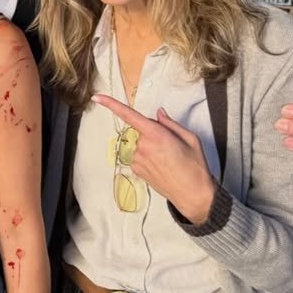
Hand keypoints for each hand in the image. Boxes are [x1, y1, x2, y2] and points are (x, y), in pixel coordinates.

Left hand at [92, 95, 216, 223]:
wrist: (192, 194)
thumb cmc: (194, 167)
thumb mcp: (190, 139)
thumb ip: (171, 124)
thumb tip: (159, 113)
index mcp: (156, 135)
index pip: (129, 115)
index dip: (111, 105)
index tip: (97, 98)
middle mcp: (142, 146)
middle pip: (141, 130)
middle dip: (153, 133)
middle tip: (171, 146)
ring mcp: (137, 159)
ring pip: (140, 144)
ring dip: (151, 147)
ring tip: (168, 159)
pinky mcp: (135, 169)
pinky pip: (139, 156)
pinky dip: (148, 158)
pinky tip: (162, 166)